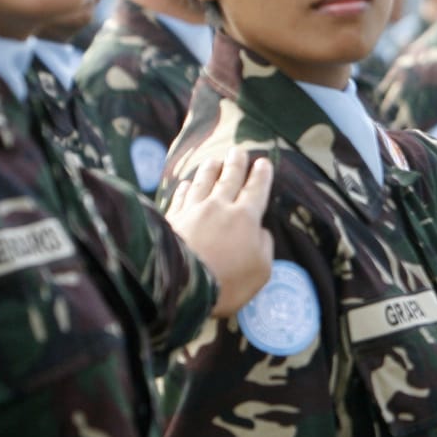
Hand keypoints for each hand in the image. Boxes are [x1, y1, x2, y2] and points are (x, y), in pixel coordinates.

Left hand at [165, 147, 275, 318]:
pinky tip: (186, 184)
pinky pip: (181, 197)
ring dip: (210, 169)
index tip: (262, 162)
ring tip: (215, 160)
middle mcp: (219, 207)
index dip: (261, 175)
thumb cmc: (227, 282)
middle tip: (239, 150)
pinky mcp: (172, 219)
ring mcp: (192, 210)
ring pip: (203, 182)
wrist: (181, 286)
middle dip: (236, 163)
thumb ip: (265, 247)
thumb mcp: (261, 271)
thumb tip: (260, 231)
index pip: (256, 190)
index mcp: (245, 218)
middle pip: (229, 179)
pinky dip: (185, 189)